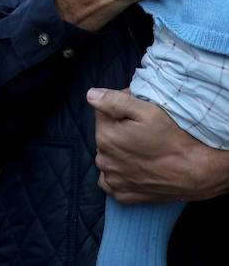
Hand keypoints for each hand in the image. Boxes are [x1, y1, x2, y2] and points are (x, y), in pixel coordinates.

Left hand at [90, 87, 228, 203]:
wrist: (199, 173)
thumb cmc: (175, 140)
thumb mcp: (148, 111)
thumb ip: (114, 101)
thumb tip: (91, 95)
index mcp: (105, 136)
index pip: (102, 112)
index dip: (120, 108)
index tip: (138, 113)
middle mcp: (104, 160)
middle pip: (105, 135)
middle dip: (119, 130)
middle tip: (145, 133)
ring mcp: (114, 180)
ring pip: (107, 157)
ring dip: (118, 152)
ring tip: (143, 150)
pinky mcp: (124, 195)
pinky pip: (110, 182)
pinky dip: (118, 175)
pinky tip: (134, 168)